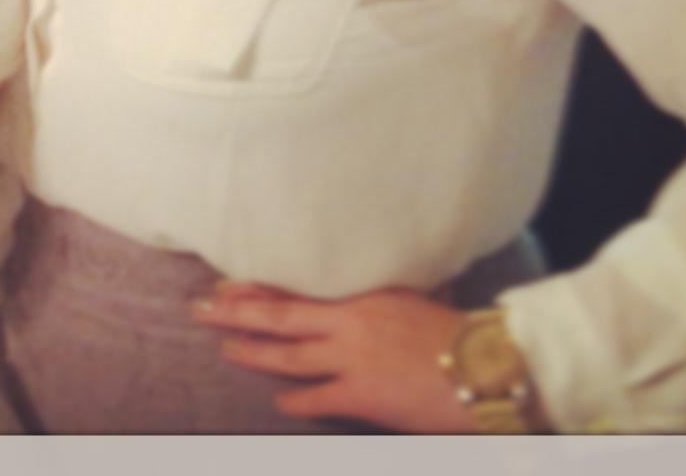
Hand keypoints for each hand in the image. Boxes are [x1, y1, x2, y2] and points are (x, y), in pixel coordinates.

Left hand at [192, 282, 476, 432]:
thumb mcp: (407, 299)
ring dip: (253, 352)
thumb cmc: (454, 329)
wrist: (484, 363)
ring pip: (289, 355)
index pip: (296, 288)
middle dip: (236, 311)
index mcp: (359, 294)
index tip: (228, 284)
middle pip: (279, 315)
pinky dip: (297, 401)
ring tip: (227, 348)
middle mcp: (348, 321)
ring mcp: (352, 358)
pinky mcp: (363, 394)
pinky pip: (319, 398)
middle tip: (202, 307)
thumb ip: (372, 299)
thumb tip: (350, 298)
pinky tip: (280, 402)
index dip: (258, 288)